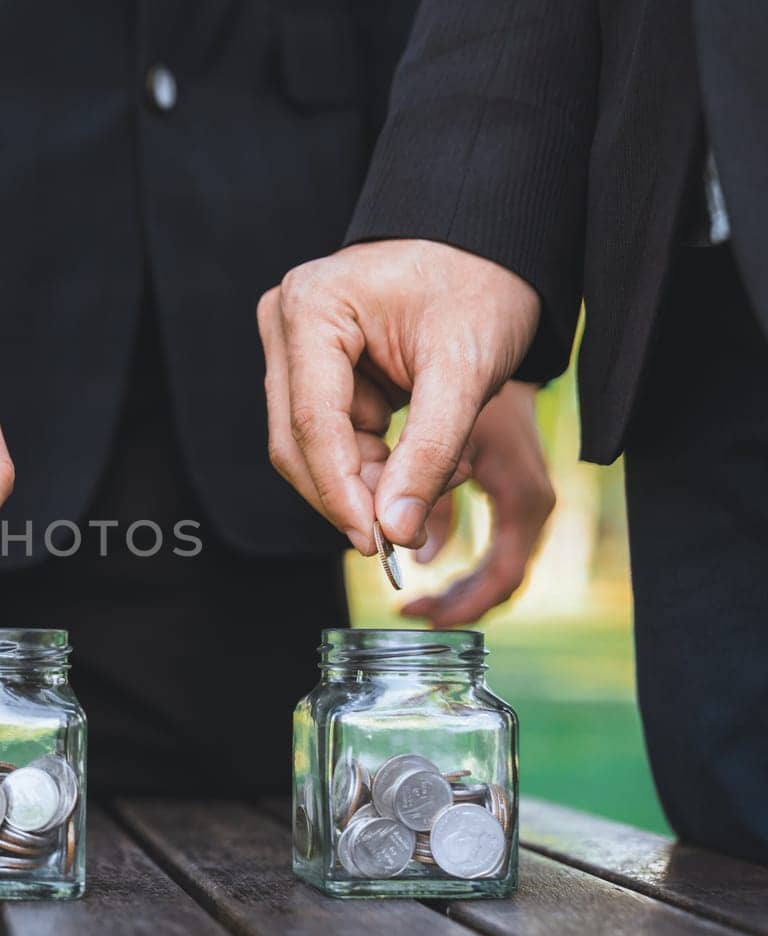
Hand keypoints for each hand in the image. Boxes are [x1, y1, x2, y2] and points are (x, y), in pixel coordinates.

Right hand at [257, 239, 540, 555]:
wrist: (493, 242)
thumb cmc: (483, 284)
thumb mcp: (464, 370)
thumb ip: (429, 451)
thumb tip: (396, 532)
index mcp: (311, 310)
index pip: (312, 423)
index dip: (341, 492)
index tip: (378, 544)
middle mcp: (286, 323)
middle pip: (298, 441)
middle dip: (353, 492)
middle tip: (408, 533)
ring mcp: (295, 345)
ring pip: (312, 445)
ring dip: (368, 480)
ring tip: (442, 480)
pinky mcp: (315, 365)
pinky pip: (332, 434)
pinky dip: (375, 462)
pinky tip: (426, 463)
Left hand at [400, 382, 555, 625]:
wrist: (495, 321)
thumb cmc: (470, 366)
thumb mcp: (443, 427)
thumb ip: (425, 484)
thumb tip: (408, 546)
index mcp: (526, 493)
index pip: (503, 577)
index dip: (459, 605)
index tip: (413, 612)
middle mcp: (529, 498)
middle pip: (495, 578)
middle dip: (449, 598)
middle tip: (408, 609)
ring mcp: (516, 489)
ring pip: (482, 557)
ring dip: (442, 574)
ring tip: (408, 595)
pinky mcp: (498, 477)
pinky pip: (470, 524)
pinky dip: (438, 536)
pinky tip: (414, 549)